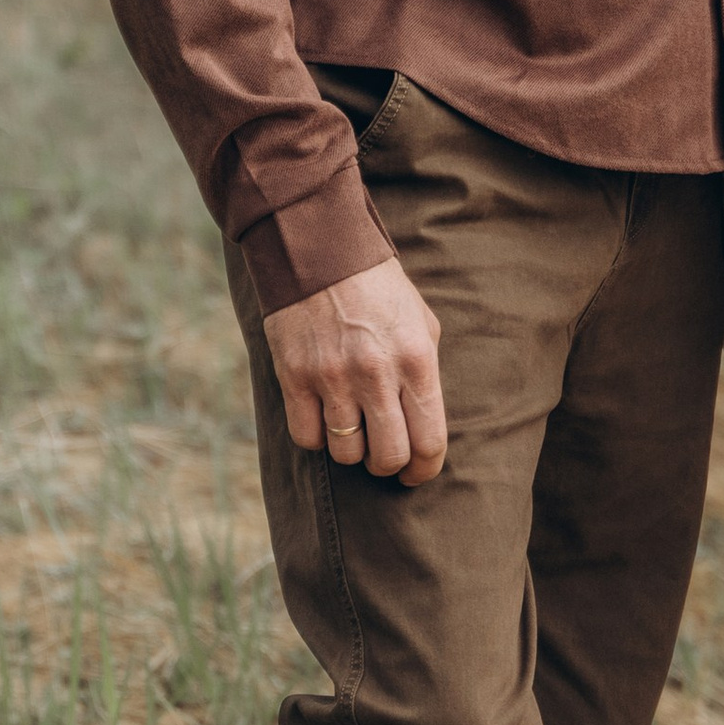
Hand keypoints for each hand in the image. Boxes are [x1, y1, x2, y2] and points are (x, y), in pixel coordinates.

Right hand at [264, 257, 446, 485]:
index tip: (416, 474)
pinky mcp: (294, 376)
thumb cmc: (378, 289)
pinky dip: (316, 437)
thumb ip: (425, 377)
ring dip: (352, 450)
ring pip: (346, 453)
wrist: (320, 250)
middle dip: (388, 464)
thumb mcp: (420, 324)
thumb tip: (423, 428)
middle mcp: (376, 373)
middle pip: (389, 456)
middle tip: (382, 454)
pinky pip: (306, 437)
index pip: (429, 442)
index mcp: (417, 360)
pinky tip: (322, 417)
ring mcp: (332, 377)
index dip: (424, 470)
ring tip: (352, 430)